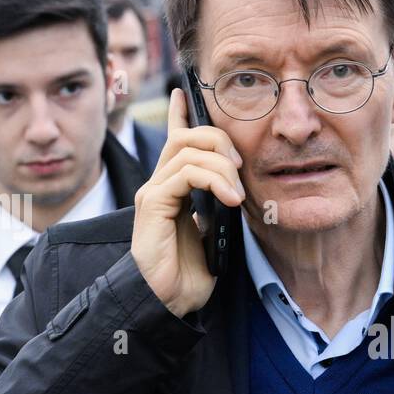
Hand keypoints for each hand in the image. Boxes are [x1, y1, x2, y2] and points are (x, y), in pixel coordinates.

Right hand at [130, 87, 245, 316]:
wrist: (170, 301)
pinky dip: (212, 179)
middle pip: (186, 136)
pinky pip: (184, 173)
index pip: (174, 140)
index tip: (183, 92)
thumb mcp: (216, 229)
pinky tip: (228, 199)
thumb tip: (237, 185)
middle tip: (241, 168)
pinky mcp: (152, 205)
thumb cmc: (192, 271)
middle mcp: (159, 184)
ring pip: (187, 150)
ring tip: (237, 193)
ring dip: (221, 165)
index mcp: (174, 187)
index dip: (179, 114)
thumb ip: (218, 203)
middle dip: (219, 141)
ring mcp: (154, 193)